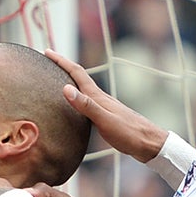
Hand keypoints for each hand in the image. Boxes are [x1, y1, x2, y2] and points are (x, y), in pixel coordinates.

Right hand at [45, 48, 167, 162]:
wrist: (149, 144)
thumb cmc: (128, 133)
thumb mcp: (105, 121)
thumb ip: (86, 105)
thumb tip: (66, 88)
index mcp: (97, 97)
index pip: (76, 73)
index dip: (61, 61)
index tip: (46, 52)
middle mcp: (100, 98)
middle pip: (79, 77)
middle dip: (63, 67)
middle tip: (48, 61)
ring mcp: (105, 107)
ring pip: (83, 89)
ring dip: (70, 81)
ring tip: (58, 80)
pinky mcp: (108, 117)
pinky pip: (88, 102)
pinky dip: (78, 98)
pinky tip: (77, 106)